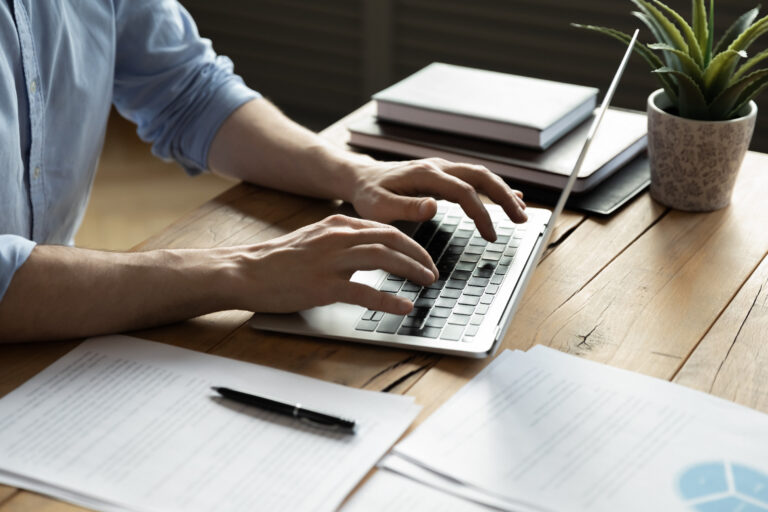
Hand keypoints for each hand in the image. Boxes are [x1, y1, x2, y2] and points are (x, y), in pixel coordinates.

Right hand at [226, 214, 438, 313]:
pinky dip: (388, 299)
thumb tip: (370, 251)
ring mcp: (331, 261)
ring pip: (384, 259)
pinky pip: (364, 292)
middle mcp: (338, 238)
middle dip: (419, 255)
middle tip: (432, 271)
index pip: (385, 229)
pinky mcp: (323, 285)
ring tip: (427, 283)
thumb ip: (342, 242)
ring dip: (411, 270)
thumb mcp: (314, 240)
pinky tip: (404, 307)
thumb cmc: (277, 261)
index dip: (410, 243)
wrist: (245, 271)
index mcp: (337, 226)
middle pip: (392, 240)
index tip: (423, 256)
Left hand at [349, 158, 526, 240]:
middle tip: (522, 219)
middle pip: (481, 176)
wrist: (360, 178)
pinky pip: (473, 178)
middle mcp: (437, 166)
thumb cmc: (368, 195)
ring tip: (521, 213)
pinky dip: (493, 188)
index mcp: (425, 174)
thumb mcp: (379, 207)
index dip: (481, 213)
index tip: (491, 235)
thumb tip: (433, 206)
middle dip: (504, 197)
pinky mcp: (442, 174)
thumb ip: (406, 207)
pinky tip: (510, 197)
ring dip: (503, 192)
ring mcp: (442, 168)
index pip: (463, 192)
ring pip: (481, 175)